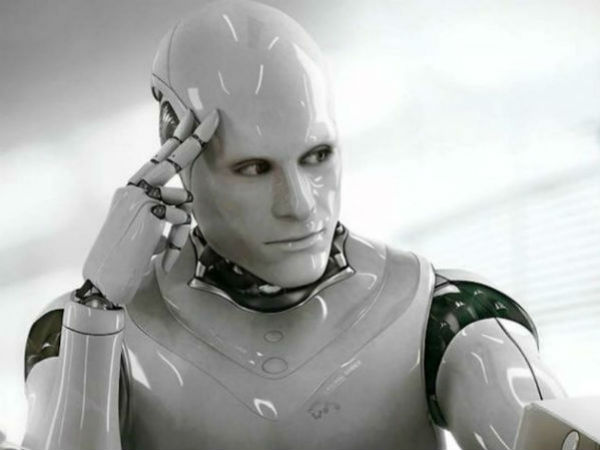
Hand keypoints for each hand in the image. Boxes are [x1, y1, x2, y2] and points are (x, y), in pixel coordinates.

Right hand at [82, 109, 219, 304]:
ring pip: (184, 200)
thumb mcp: (148, 229)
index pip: (158, 158)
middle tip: (214, 117)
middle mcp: (133, 188)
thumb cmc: (129, 256)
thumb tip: (185, 205)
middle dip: (195, 139)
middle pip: (171, 159)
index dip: (176, 138)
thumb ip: (163, 211)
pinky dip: (176, 238)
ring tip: (161, 248)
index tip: (191, 119)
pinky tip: (158, 253)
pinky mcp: (147, 211)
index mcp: (133, 189)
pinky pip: (180, 218)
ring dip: (180, 228)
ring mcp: (138, 197)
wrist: (106, 279)